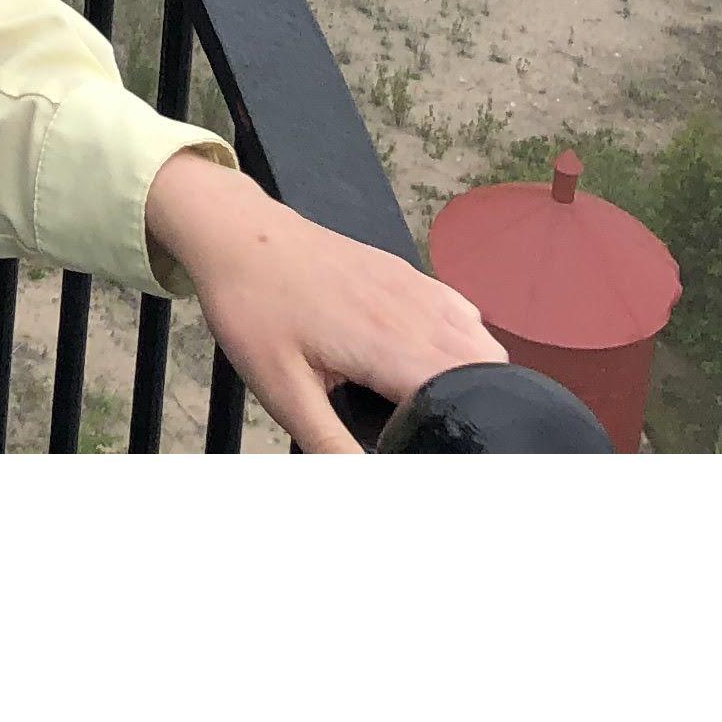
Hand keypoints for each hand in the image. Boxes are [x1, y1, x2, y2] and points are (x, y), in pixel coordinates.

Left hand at [145, 149, 500, 455]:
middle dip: (480, 408)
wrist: (235, 234)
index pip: (467, 392)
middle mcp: (413, 309)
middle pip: (487, 367)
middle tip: (445, 439)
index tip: (455, 454)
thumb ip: (331, 444)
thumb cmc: (254, 308)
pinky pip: (458, 310)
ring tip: (441, 410)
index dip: (471, 430)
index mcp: (388, 342)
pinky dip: (464, 341)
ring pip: (479, 337)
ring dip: (477, 375)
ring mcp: (411, 284)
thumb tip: (365, 486)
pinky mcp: (402, 272)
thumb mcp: (283, 391)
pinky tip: (433, 363)